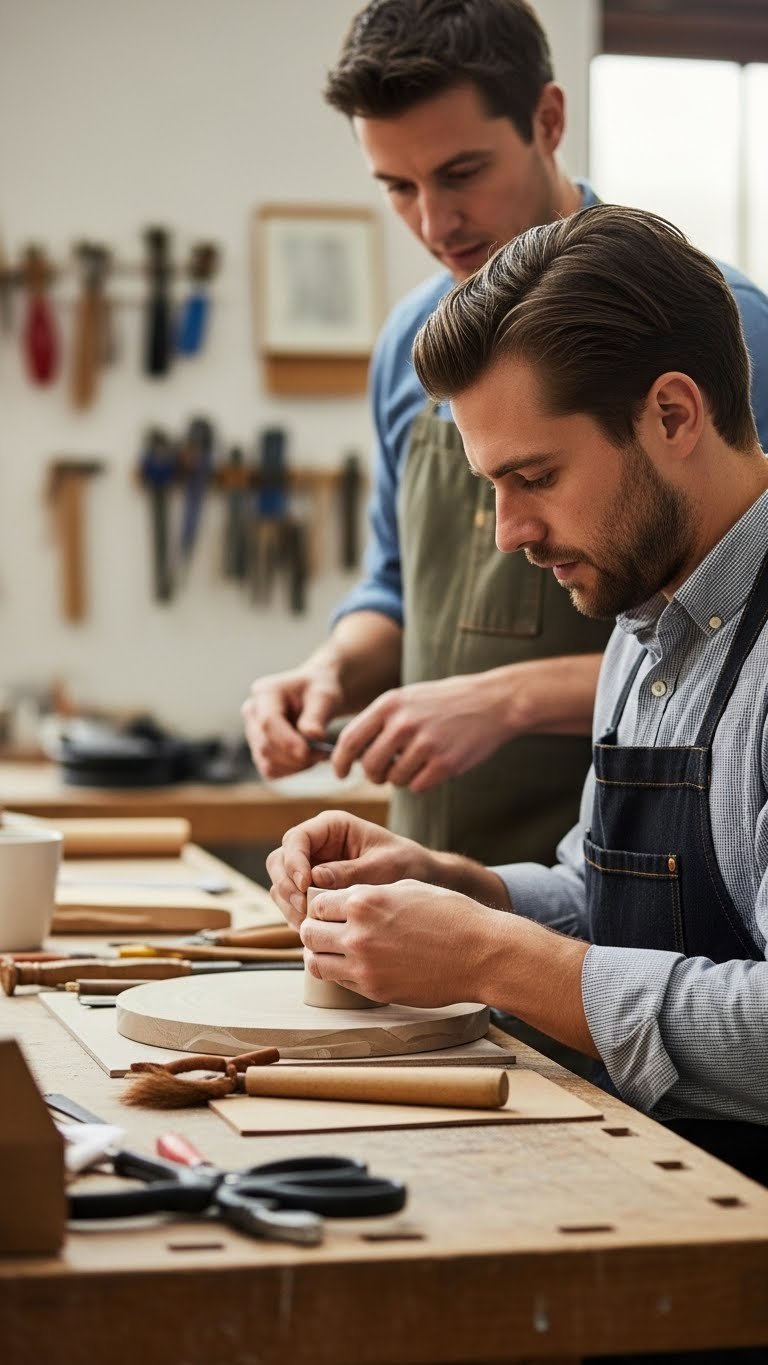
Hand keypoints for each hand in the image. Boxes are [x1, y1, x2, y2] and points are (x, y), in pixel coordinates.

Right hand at [241, 658, 342, 779]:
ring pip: (267, 762)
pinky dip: (292, 770)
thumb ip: (317, 716)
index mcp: (264, 692)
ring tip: (319, 754)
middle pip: (265, 745)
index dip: (286, 740)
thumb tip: (313, 736)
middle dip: (295, 756)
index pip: (267, 721)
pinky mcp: (258, 750)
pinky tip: (308, 758)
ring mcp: (252, 732)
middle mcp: (252, 711)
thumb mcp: (325, 697)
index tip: (307, 753)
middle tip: (323, 754)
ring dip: (296, 765)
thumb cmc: (320, 692)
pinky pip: (271, 770)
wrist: (316, 697)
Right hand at [266, 811, 435, 929]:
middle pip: (280, 862)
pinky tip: (316, 929)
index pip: (296, 839)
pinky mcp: (313, 890)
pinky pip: (293, 902)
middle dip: (287, 886)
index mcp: (332, 827)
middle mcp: (316, 844)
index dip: (294, 862)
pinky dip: (298, 916)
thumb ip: (351, 872)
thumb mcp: (383, 866)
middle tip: (304, 910)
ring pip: (282, 884)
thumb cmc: (405, 863)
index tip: (306, 885)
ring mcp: (311, 867)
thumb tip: (315, 879)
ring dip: (290, 906)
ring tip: (311, 924)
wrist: (419, 879)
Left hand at [300, 879, 502, 1006]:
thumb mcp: (407, 888)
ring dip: (321, 954)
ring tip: (336, 950)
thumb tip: (346, 899)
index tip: (332, 910)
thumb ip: (370, 893)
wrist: (481, 953)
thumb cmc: (451, 916)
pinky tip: (356, 965)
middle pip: (308, 932)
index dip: (323, 906)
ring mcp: (363, 965)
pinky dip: (340, 972)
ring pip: (315, 961)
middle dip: (316, 929)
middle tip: (329, 931)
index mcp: (364, 901)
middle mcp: (357, 933)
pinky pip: (339, 981)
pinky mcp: (373, 989)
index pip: (318, 903)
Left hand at [331, 672, 510, 789]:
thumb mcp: (407, 698)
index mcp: (389, 704)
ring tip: (418, 762)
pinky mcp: (445, 763)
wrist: (493, 701)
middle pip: (370, 766)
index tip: (340, 773)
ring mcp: (425, 744)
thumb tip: (352, 753)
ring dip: (402, 778)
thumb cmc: (446, 701)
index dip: (340, 761)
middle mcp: (403, 723)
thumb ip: (379, 721)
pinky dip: (422, 783)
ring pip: (394, 780)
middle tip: (386, 772)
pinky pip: (418, 787)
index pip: (350, 740)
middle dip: (375, 775)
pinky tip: (434, 766)